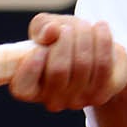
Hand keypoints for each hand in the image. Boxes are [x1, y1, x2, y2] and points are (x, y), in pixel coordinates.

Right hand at [9, 13, 126, 111]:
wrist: (96, 51)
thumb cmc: (63, 40)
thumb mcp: (46, 29)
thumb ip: (41, 27)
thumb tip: (51, 31)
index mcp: (31, 88)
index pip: (23, 88)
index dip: (30, 68)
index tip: (39, 48)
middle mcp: (52, 101)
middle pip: (58, 70)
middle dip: (65, 39)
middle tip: (69, 26)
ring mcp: (77, 101)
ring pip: (82, 65)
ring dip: (84, 37)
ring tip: (84, 25)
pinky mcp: (100, 95)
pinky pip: (103, 66)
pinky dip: (102, 41)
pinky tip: (100, 27)